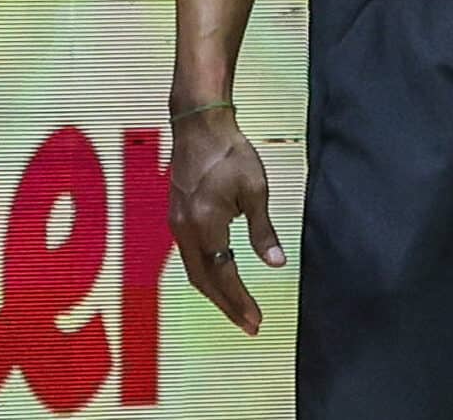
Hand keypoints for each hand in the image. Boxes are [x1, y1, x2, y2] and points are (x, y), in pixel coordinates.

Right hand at [168, 104, 284, 335]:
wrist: (199, 128)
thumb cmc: (231, 154)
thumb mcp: (255, 190)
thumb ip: (263, 231)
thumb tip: (276, 263)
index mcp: (206, 225)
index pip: (224, 274)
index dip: (239, 300)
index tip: (256, 319)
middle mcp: (185, 231)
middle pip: (205, 280)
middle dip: (227, 304)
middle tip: (249, 324)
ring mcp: (176, 226)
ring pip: (194, 271)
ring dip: (215, 292)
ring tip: (237, 309)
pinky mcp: (176, 219)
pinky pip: (189, 257)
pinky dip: (205, 274)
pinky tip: (219, 279)